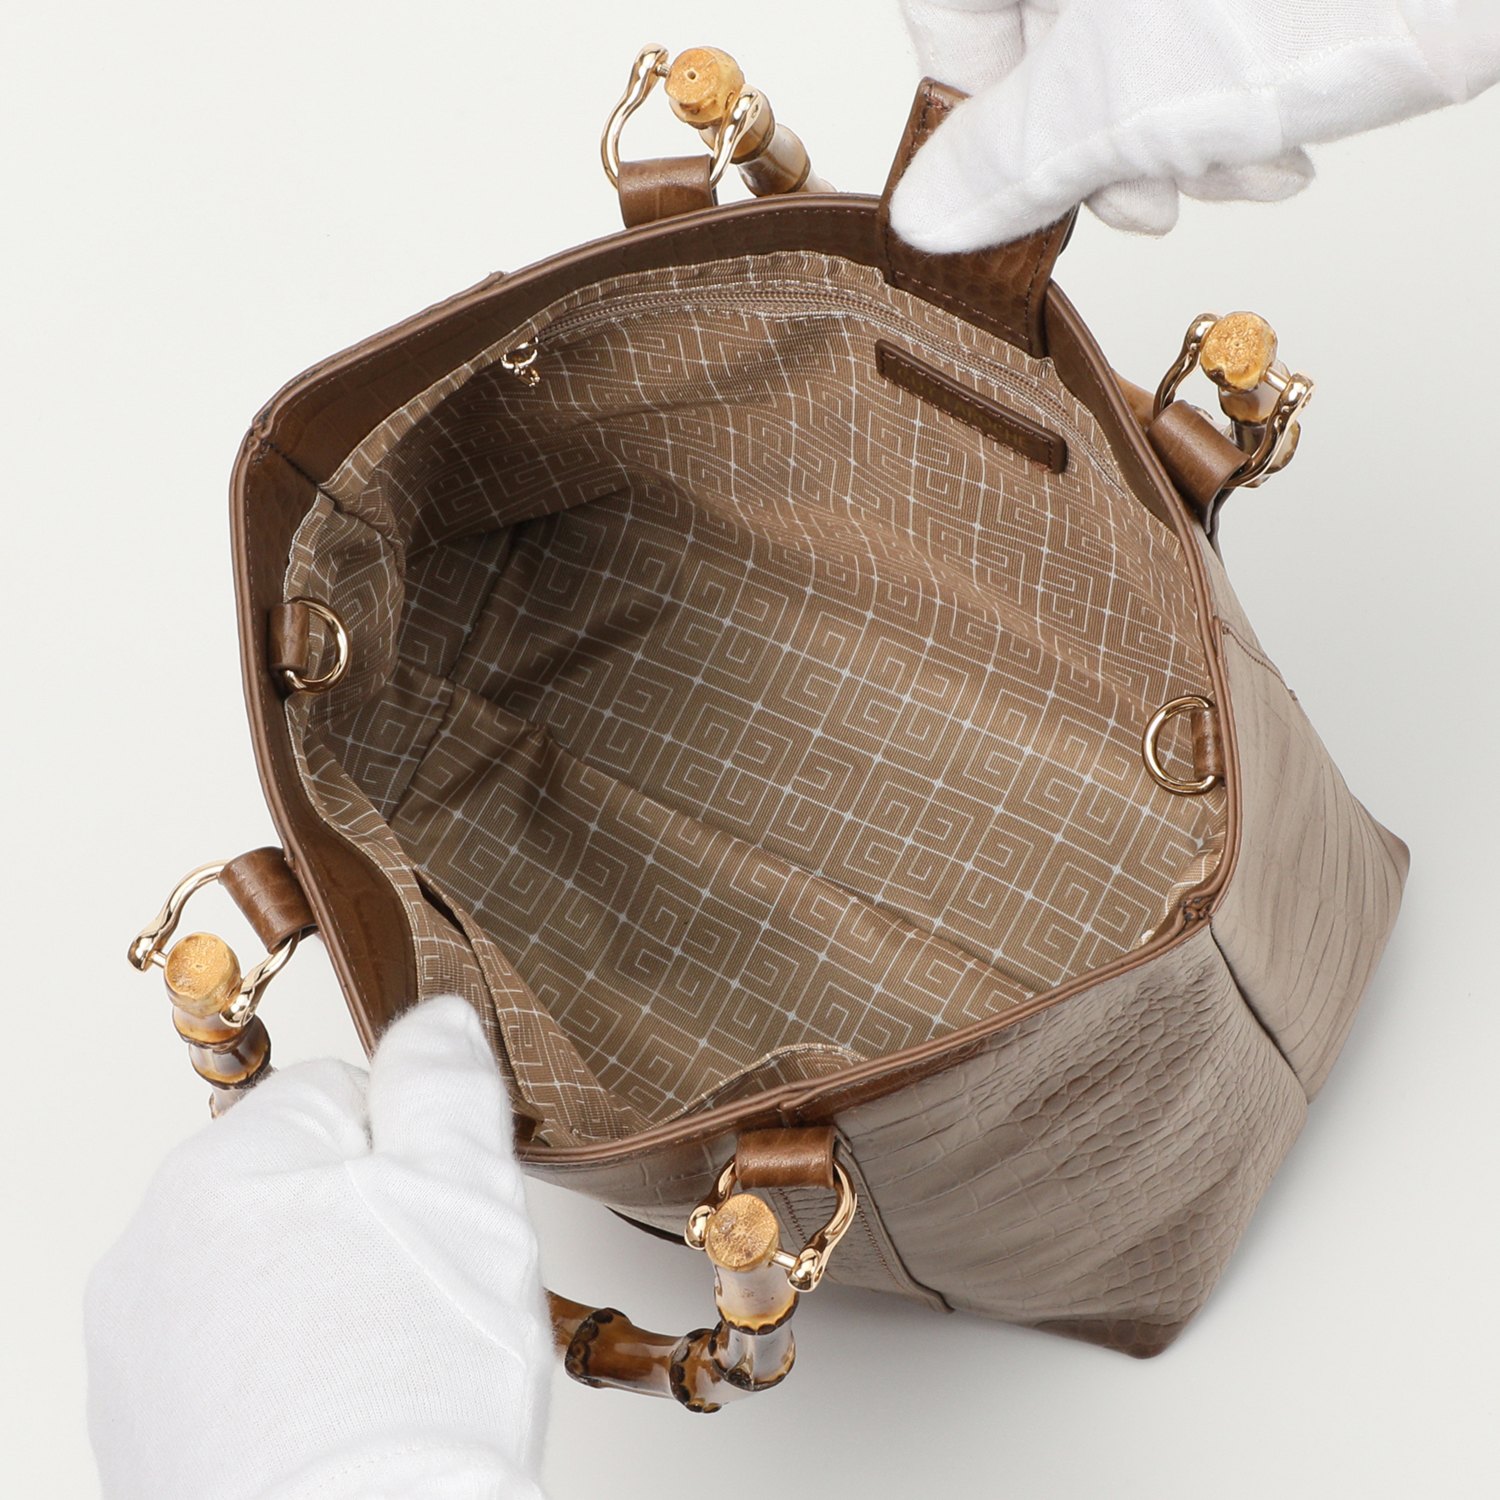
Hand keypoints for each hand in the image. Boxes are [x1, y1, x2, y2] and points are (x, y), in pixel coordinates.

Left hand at [85, 997, 549, 1499]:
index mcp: (221, 1166)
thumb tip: (436, 1018)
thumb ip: (446, 1083)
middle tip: (421, 1304)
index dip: (416, 1152)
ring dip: (328, 1302)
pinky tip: (340, 1426)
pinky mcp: (143, 1442)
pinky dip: (287, 1382)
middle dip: (368, 1224)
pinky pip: (235, 1366)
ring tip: (383, 1376)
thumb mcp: (467, 1191)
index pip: (339, 1093)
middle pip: (298, 1185)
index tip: (442, 1223)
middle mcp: (150, 1251)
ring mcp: (136, 1355)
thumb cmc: (412, 1395)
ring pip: (269, 1276)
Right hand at [891, 0, 1499, 250]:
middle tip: (1144, 199)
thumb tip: (927, 215)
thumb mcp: (1125, 97)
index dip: (973, 114)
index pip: (948, 13)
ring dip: (1178, 133)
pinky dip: (1233, 92)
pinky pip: (1202, 21)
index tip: (1011, 188)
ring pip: (1131, 34)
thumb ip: (1008, 162)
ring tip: (1241, 173)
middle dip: (1101, 139)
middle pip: (1044, 30)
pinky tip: (1282, 141)